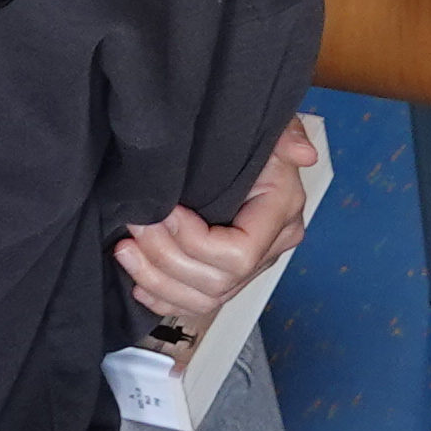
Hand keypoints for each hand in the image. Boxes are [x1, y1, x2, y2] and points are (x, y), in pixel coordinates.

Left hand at [116, 113, 322, 332]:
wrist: (248, 146)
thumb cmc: (253, 136)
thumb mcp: (270, 125)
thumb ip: (288, 134)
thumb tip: (304, 153)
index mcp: (282, 213)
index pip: (239, 254)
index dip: (194, 242)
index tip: (166, 212)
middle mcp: (271, 247)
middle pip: (217, 282)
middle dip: (166, 258)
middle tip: (136, 227)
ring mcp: (251, 267)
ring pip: (205, 300)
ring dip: (158, 280)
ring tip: (127, 251)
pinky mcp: (229, 276)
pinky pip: (198, 304)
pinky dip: (165, 299)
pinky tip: (140, 284)